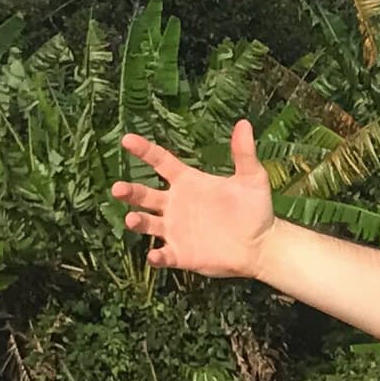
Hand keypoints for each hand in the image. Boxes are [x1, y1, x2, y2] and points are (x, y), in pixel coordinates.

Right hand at [113, 122, 275, 280]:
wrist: (261, 245)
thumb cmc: (254, 208)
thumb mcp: (252, 179)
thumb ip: (243, 154)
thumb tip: (244, 124)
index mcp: (187, 182)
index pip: (161, 162)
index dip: (144, 150)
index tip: (127, 139)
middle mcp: (175, 204)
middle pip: (145, 195)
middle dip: (130, 192)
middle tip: (117, 188)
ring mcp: (175, 229)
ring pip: (147, 224)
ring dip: (137, 221)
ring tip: (132, 219)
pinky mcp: (180, 253)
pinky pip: (163, 255)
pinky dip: (157, 256)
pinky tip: (154, 256)